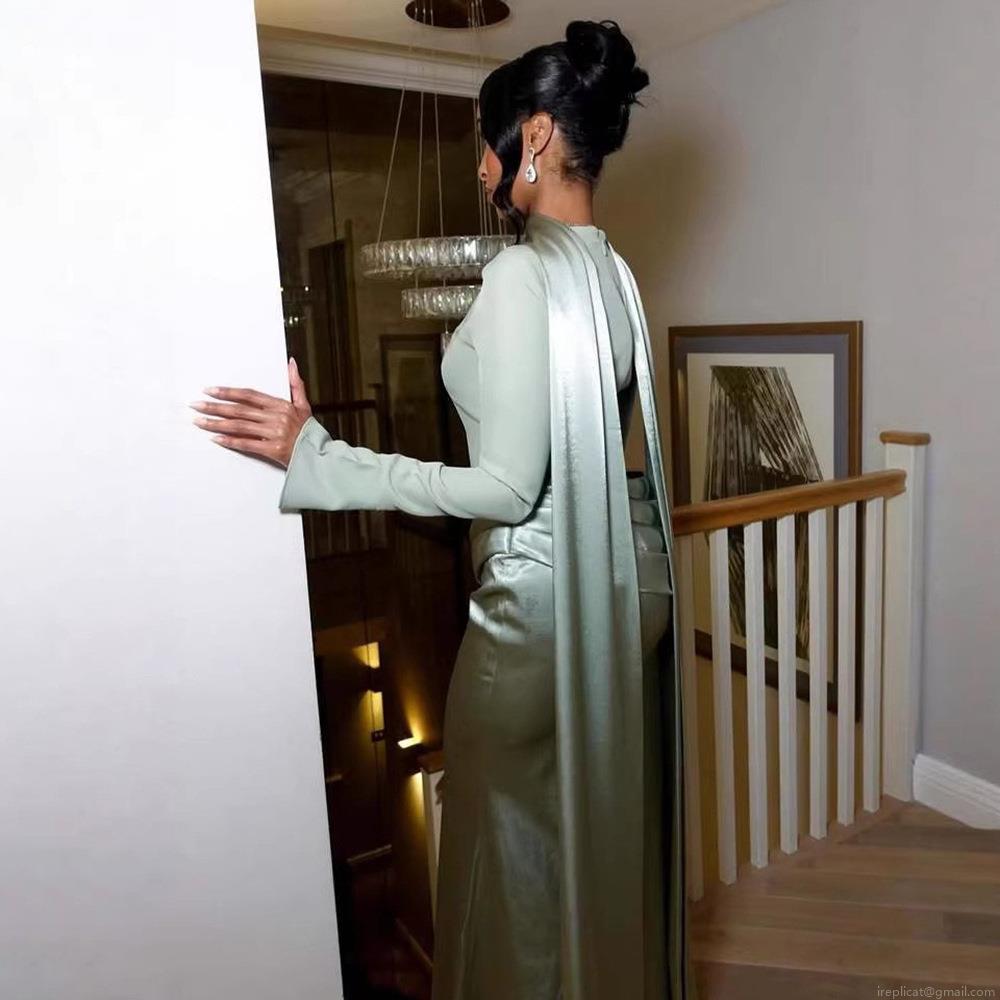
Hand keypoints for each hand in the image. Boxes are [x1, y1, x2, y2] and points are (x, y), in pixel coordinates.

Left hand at [190, 357, 312, 468]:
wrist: (319, 455)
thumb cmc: (309, 432)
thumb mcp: (304, 405)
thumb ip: (296, 384)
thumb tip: (291, 363)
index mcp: (281, 405)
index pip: (249, 395)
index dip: (228, 392)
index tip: (211, 391)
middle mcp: (276, 418)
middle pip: (239, 410)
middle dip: (214, 407)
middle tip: (196, 405)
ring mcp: (273, 434)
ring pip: (239, 426)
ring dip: (216, 423)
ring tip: (199, 421)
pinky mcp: (272, 450)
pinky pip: (247, 443)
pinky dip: (230, 441)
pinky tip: (216, 438)